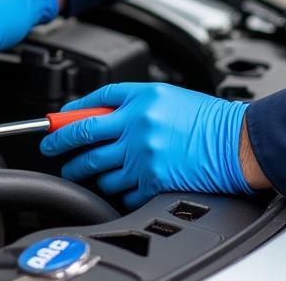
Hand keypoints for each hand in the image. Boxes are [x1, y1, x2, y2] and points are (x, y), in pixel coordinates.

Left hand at [40, 82, 252, 209]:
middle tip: (51, 148)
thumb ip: (131, 102)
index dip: (67, 114)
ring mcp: (142, 156)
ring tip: (77, 170)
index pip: (91, 105)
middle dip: (61, 144)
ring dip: (84, 170)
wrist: (234, 142)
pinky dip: (113, 189)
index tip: (54, 122)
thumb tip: (99, 114)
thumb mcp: (165, 95)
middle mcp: (137, 126)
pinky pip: (121, 190)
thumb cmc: (205, 117)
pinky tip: (113, 184)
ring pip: (98, 167)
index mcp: (140, 99)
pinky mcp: (152, 182)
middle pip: (84, 136)